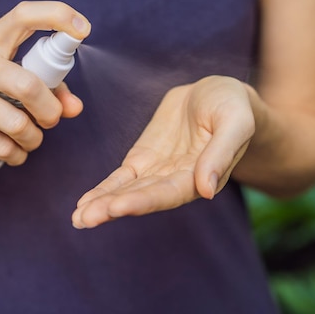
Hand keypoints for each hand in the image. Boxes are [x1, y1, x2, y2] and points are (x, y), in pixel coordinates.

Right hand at [0, 1, 90, 164]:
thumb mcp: (7, 68)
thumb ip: (48, 84)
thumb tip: (75, 108)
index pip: (24, 16)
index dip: (57, 16)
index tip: (82, 29)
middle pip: (28, 87)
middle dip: (50, 111)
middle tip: (51, 119)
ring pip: (17, 124)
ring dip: (33, 138)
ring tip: (31, 138)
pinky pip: (0, 146)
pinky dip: (17, 154)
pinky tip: (15, 151)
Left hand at [71, 75, 254, 227]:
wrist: (217, 94)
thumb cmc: (233, 107)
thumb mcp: (235, 122)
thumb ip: (221, 154)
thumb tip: (206, 189)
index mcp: (201, 176)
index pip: (168, 193)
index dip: (142, 200)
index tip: (117, 207)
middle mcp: (176, 181)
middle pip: (142, 197)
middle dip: (113, 207)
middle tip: (86, 218)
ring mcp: (157, 171)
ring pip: (127, 191)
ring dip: (103, 205)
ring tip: (79, 218)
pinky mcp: (143, 159)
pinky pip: (121, 178)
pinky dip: (103, 190)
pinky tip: (84, 204)